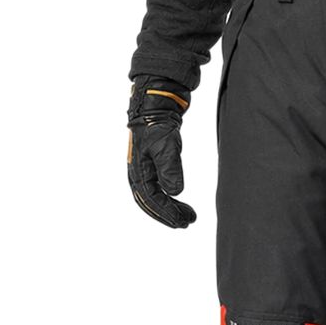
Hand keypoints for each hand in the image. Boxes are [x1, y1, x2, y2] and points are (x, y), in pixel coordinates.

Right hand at [127, 76, 196, 227]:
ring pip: (154, 195)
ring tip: (188, 215)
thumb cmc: (158, 121)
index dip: (166, 213)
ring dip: (169, 207)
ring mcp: (144, 167)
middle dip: (167, 214)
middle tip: (187, 223)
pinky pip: (157, 186)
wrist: (155, 102)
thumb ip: (171, 168)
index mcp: (138, 170)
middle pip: (150, 201)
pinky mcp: (152, 162)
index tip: (182, 222)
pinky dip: (168, 196)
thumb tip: (175, 192)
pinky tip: (178, 198)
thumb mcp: (167, 144)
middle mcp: (138, 171)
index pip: (150, 199)